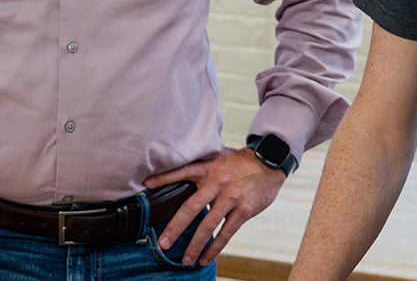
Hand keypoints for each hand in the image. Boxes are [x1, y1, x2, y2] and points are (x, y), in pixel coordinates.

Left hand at [144, 146, 286, 265]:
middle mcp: (218, 183)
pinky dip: (215, 247)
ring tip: (185, 259)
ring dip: (195, 244)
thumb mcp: (219, 158)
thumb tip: (181, 176)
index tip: (147, 186)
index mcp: (209, 168)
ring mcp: (231, 197)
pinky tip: (206, 258)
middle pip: (191, 207)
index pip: (183, 171)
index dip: (164, 178)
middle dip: (175, 227)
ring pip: (208, 225)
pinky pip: (227, 233)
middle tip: (163, 243)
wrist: (269, 162)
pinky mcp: (244, 210)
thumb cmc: (240, 162)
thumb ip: (202, 168)